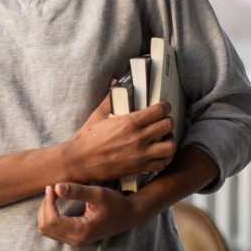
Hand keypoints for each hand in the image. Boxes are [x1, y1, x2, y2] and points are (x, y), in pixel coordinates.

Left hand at [37, 182, 146, 246]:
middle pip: (45, 227)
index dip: (47, 203)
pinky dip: (49, 215)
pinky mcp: (73, 237)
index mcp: (80, 231)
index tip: (51, 187)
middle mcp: (75, 240)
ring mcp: (73, 240)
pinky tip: (55, 202)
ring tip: (53, 194)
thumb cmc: (115, 203)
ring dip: (45, 211)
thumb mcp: (98, 194)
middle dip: (45, 206)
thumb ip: (77, 191)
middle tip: (51, 189)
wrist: (127, 216)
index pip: (51, 221)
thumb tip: (56, 187)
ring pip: (46, 229)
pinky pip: (52, 229)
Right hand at [59, 95, 174, 182]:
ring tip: (165, 137)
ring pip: (170, 145)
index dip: (164, 106)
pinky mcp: (139, 168)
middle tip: (164, 120)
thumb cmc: (87, 138)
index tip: (163, 106)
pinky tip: (161, 152)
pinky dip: (166, 156)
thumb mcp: (98, 115)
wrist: (80, 161)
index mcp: (129, 122)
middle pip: (167, 125)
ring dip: (170, 139)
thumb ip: (110, 98)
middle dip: (168, 120)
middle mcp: (138, 138)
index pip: (159, 111)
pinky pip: (162, 162)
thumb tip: (115, 82)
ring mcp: (140, 154)